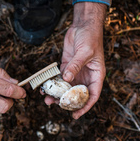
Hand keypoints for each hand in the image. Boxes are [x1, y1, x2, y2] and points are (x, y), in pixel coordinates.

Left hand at [45, 2, 106, 118]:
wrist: (83, 25)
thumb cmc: (90, 37)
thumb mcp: (85, 52)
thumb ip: (76, 65)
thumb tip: (67, 79)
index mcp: (96, 75)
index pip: (92, 95)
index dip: (85, 106)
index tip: (75, 115)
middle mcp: (86, 76)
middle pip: (77, 93)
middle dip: (67, 101)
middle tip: (56, 106)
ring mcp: (75, 71)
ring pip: (66, 87)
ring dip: (57, 94)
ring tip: (46, 99)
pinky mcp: (66, 66)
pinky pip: (58, 78)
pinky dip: (52, 83)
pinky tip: (44, 87)